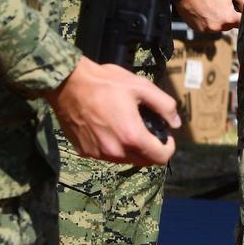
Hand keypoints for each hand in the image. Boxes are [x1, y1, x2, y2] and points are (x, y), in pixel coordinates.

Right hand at [46, 58, 177, 165]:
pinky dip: (112, 146)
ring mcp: (97, 153)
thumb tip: (176, 123)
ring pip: (124, 159)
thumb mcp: (142, 87)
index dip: (168, 147)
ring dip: (131, 148)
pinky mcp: (84, 151)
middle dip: (151, 148)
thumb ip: (164, 106)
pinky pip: (105, 155)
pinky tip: (107, 127)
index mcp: (132, 137)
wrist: (67, 84)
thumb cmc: (105, 83)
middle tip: (147, 128)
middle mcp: (114, 151)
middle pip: (144, 161)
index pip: (160, 158)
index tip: (165, 134)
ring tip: (126, 125)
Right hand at [174, 0, 243, 33]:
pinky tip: (204, 7)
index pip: (242, 21)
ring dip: (218, 17)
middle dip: (229, 14)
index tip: (239, 7)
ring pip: (218, 25)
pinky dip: (207, 19)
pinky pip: (207, 25)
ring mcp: (205, 29)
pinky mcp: (195, 28)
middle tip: (223, 0)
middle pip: (230, 24)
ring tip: (212, 2)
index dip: (242, 13)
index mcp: (228, 19)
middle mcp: (216, 27)